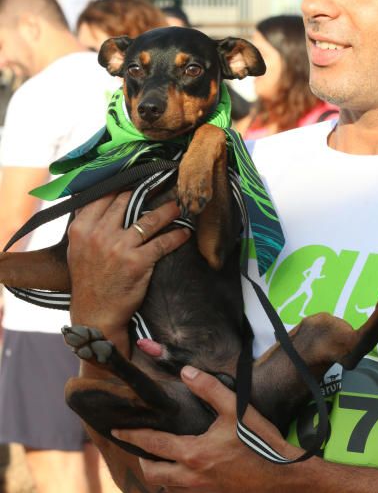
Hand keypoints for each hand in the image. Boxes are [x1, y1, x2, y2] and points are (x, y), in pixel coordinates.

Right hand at [67, 192, 190, 343]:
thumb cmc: (88, 281)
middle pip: (128, 201)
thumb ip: (86, 223)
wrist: (95, 315)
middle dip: (148, 190)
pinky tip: (185, 233)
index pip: (105, 195)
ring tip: (178, 206)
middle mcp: (99, 234)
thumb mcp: (77, 248)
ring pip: (149, 219)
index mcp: (82, 229)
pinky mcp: (138, 262)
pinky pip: (163, 242)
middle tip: (163, 184)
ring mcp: (119, 247)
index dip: (124, 184)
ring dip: (168, 210)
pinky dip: (177, 236)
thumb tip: (97, 197)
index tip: (138, 177)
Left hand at [112, 366, 302, 492]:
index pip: (153, 445)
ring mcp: (204, 491)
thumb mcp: (236, 409)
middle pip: (153, 474)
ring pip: (168, 487)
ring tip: (158, 457)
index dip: (132, 437)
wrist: (285, 476)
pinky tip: (187, 468)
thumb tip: (186, 372)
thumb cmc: (260, 442)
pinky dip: (177, 481)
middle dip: (142, 460)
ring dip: (158, 473)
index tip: (117, 430)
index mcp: (194, 454)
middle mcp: (193, 477)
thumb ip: (209, 389)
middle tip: (139, 446)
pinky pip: (186, 492)